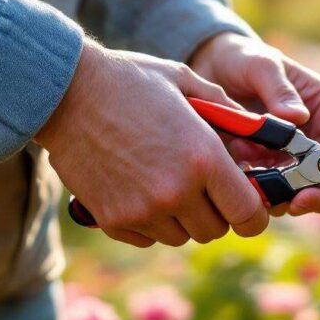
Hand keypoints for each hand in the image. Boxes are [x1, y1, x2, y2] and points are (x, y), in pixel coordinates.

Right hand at [36, 40, 268, 247]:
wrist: (64, 92)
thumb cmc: (130, 81)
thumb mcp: (186, 82)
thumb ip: (226, 111)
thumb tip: (255, 132)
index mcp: (204, 158)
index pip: (248, 214)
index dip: (253, 215)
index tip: (248, 208)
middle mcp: (177, 192)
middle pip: (215, 230)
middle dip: (216, 212)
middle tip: (203, 188)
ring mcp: (143, 210)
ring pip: (182, 236)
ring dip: (182, 218)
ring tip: (166, 183)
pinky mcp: (114, 220)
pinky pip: (148, 238)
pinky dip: (151, 223)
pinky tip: (139, 190)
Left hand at [190, 32, 319, 215]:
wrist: (208, 70)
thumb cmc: (243, 59)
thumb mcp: (259, 64)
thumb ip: (278, 88)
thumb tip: (298, 117)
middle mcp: (318, 137)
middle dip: (317, 194)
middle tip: (295, 204)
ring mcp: (293, 158)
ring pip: (302, 192)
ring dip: (280, 195)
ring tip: (251, 179)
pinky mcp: (268, 171)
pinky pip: (270, 192)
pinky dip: (256, 192)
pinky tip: (237, 175)